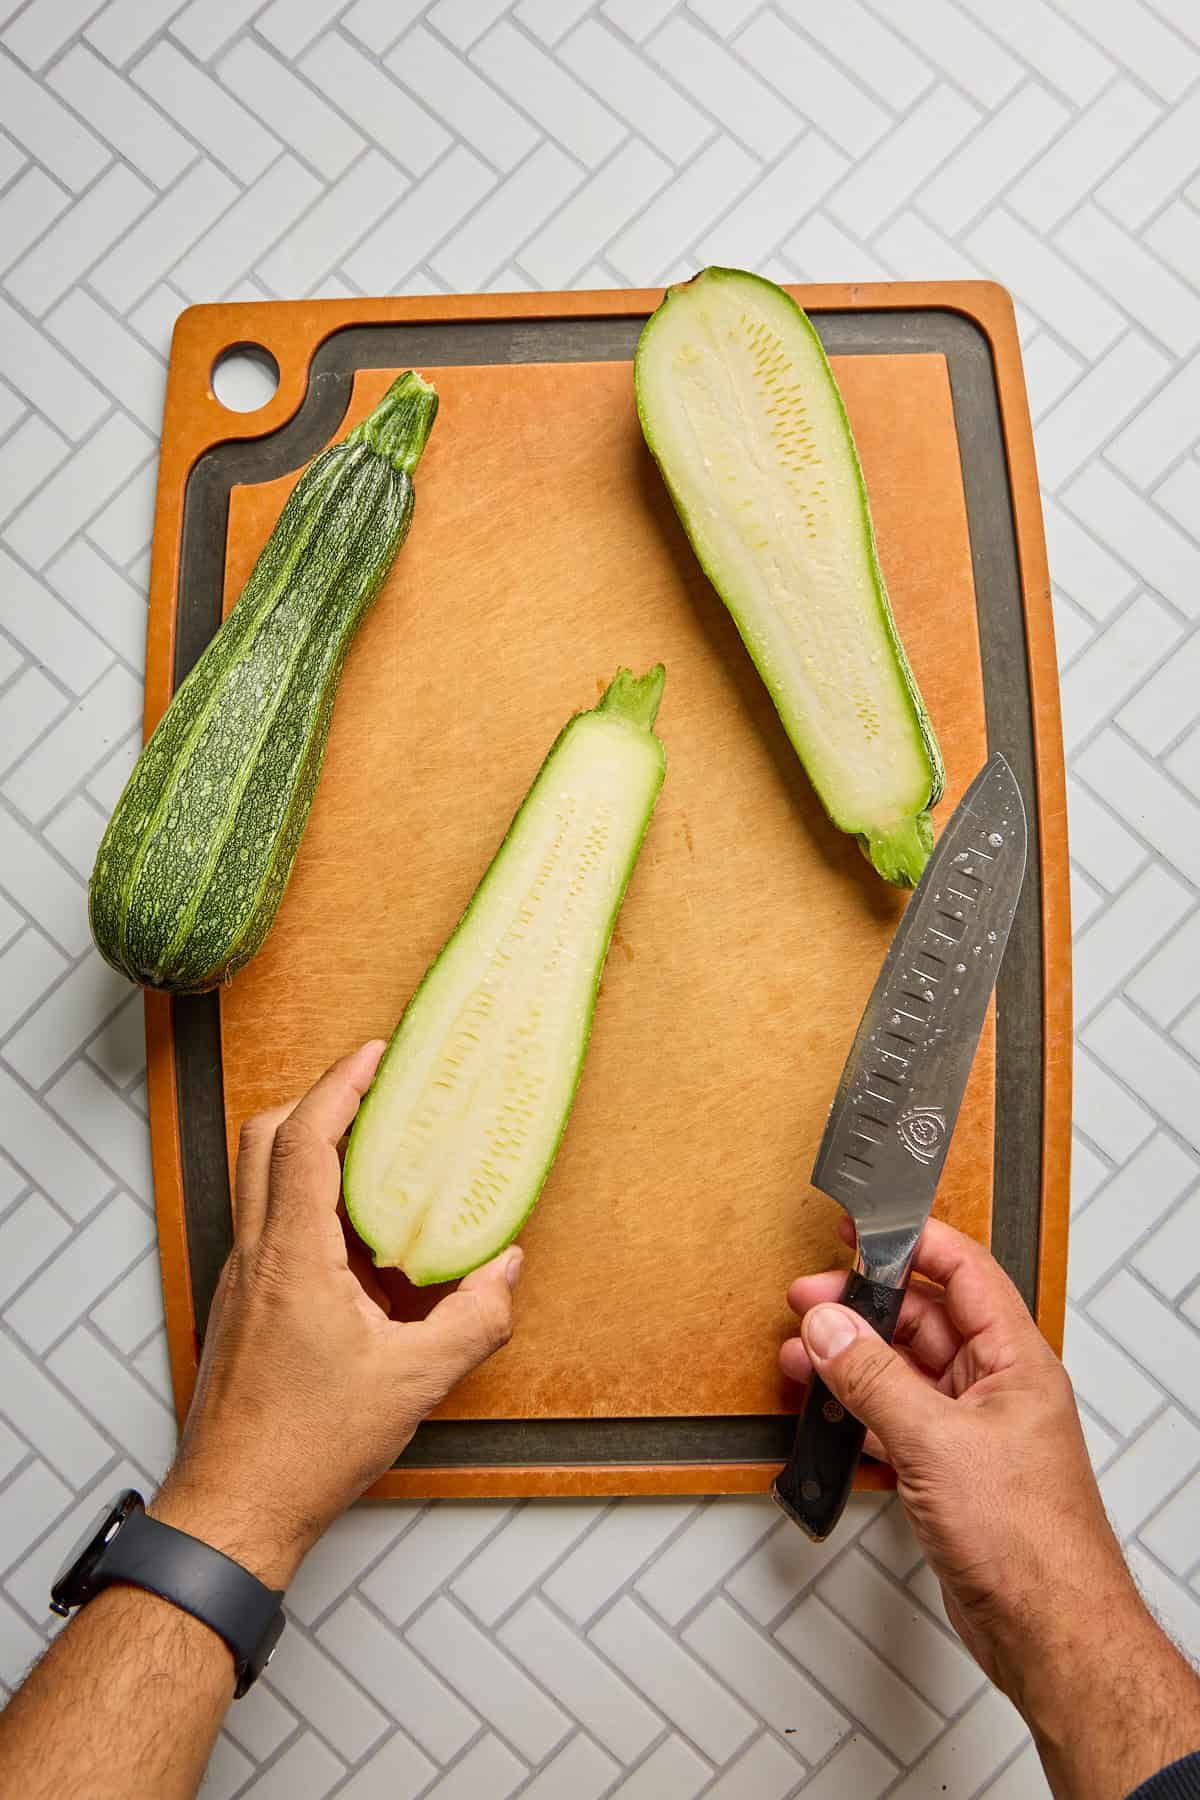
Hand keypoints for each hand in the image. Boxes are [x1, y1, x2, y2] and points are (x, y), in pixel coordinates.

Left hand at [151, 1042, 520, 1587]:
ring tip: (372, 1155)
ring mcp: (241, 1282)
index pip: (305, 1140)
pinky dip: (306, 1203)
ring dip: (308, 1151)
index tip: (374, 1055)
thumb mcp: (414, 1384)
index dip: (339, 1085)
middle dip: (315, 1100)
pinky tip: (355, 1240)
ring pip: (259, 1182)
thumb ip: (471, 1320)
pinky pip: (268, 1226)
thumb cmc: (306, 1449)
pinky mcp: (241, 1309)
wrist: (233, 1509)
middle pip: (264, 1140)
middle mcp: (256, 1257)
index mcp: (293, 1258)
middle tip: (370, 1090)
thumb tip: (505, 1272)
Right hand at [780, 1217, 1199, 1799]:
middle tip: (810, 1302)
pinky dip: (859, 1413)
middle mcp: (996, 1389)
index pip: (964, 1272)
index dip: (912, 1243)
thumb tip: (831, 1326)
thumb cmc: (1031, 1542)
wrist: (1047, 1631)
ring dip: (853, 1363)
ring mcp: (973, 1432)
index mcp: (1015, 1362)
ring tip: (804, 1357)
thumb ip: (874, 1380)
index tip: (860, 1230)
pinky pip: (897, 1421)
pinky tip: (828, 1414)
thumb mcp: (937, 1442)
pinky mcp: (951, 1474)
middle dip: (864, 1307)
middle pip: (924, 1321)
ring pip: (904, 1373)